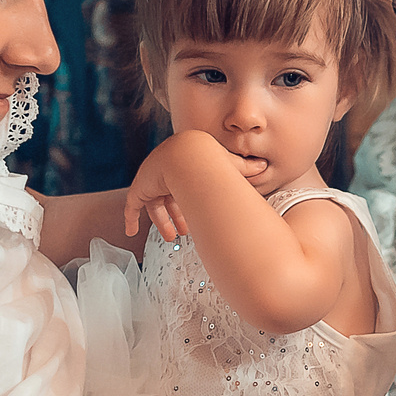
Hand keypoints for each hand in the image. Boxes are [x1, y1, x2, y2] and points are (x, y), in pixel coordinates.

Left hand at [123, 128, 267, 241]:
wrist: (190, 156)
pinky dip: (130, 219)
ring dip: (161, 222)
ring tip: (170, 238)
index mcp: (185, 168)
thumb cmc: (213, 160)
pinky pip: (131, 207)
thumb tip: (265, 166)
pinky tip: (130, 232)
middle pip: (169, 198)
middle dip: (176, 216)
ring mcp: (151, 180)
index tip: (193, 221)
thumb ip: (245, 168)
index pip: (185, 188)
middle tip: (182, 233)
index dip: (190, 204)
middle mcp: (167, 173)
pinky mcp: (139, 188)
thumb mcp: (232, 166)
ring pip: (153, 205)